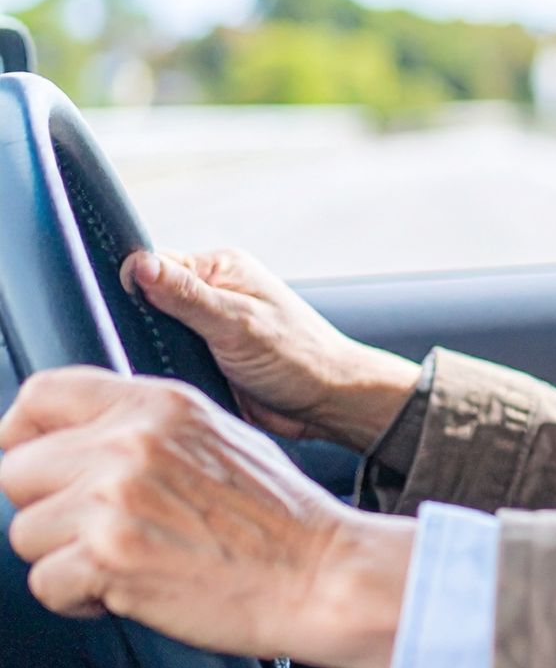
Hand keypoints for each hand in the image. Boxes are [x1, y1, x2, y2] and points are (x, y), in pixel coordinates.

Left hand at [0, 367, 411, 667]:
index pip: (41, 394)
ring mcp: (116, 500)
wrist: (321, 573)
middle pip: (17, 469)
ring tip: (123, 560)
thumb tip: (82, 438)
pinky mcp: (110, 558)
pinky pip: (44, 583)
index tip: (37, 462)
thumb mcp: (220, 435)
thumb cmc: (281, 518)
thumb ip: (148, 427)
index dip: (24, 432)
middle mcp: (130, 443)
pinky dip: (77, 598)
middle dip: (48, 507)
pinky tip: (125, 589)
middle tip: (97, 528)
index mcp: (159, 404)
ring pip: (24, 532)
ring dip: (63, 557)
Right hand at [122, 247, 419, 451]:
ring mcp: (206, 328)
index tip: (114, 313)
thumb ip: (187, 296)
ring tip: (147, 369)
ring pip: (150, 335)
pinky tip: (155, 385)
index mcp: (220, 268)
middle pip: (145, 301)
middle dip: (133, 324)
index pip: (151, 264)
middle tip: (131, 347)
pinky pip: (165, 362)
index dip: (128, 285)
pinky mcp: (204, 360)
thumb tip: (137, 264)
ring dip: (145, 352)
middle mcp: (211, 293)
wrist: (329, 403)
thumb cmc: (299, 357)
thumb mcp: (237, 323)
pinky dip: (159, 373)